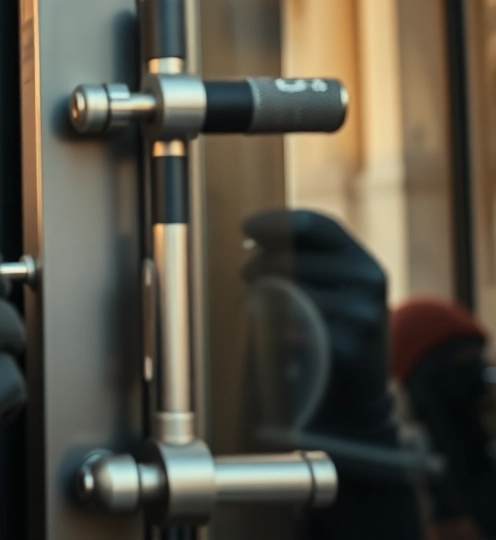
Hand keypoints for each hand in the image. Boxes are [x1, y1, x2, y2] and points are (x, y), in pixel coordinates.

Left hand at [242, 209, 390, 431]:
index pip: (316, 224)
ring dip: (262, 297)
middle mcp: (368, 277)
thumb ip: (294, 255)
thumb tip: (252, 231)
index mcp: (359, 256)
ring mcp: (364, 313)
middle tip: (247, 277)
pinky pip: (294, 327)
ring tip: (261, 306)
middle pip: (290, 257)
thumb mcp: (321, 283)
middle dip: (257, 266)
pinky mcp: (352, 346)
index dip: (275, 220)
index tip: (244, 226)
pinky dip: (275, 329)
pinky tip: (277, 334)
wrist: (354, 392)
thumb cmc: (325, 327)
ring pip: (288, 291)